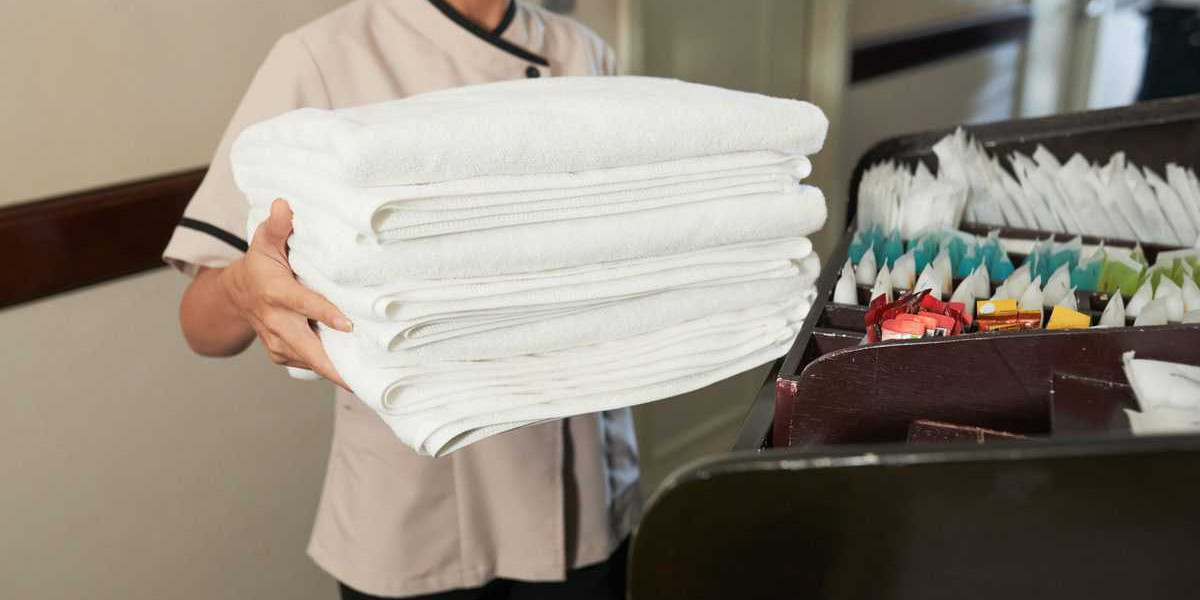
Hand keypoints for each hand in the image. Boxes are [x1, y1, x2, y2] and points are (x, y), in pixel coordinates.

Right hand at [220, 199, 351, 388]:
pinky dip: (332, 369)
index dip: (325, 315)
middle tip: (365, 376)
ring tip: (373, 376)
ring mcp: (278, 343)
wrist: (237, 295)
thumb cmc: (260, 265)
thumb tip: (284, 205)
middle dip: (335, 365)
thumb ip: (276, 226)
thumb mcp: (264, 242)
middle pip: (308, 349)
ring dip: (339, 370)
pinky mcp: (283, 356)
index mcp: (275, 293)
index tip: (348, 325)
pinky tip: (357, 371)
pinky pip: (311, 365)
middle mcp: (276, 322)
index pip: (303, 304)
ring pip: (312, 362)